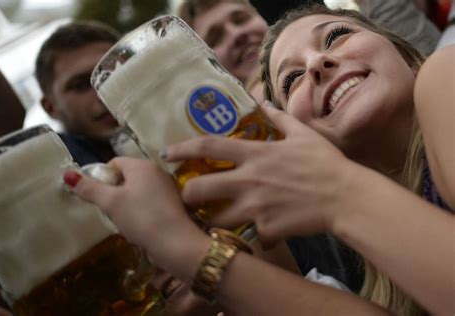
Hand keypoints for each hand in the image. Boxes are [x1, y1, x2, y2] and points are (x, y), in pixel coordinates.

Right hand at [64, 157, 209, 280]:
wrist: (175, 242)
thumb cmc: (141, 217)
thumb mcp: (111, 202)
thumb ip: (89, 188)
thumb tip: (67, 173)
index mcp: (143, 165)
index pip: (114, 163)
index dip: (102, 178)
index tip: (98, 197)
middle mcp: (157, 171)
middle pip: (126, 177)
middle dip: (114, 193)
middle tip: (110, 211)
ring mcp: (167, 188)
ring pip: (137, 191)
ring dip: (126, 204)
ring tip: (124, 221)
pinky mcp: (172, 204)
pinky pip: (149, 202)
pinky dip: (140, 211)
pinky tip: (139, 226)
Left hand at [164, 104, 355, 246]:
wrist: (346, 198)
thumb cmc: (326, 164)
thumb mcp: (302, 135)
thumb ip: (279, 119)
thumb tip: (263, 102)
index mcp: (256, 154)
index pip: (209, 146)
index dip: (183, 148)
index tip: (166, 153)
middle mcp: (249, 180)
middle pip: (200, 189)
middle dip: (186, 194)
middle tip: (185, 196)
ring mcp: (255, 206)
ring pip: (217, 219)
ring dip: (213, 220)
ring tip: (216, 219)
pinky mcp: (266, 229)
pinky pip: (250, 236)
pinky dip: (252, 236)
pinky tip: (259, 233)